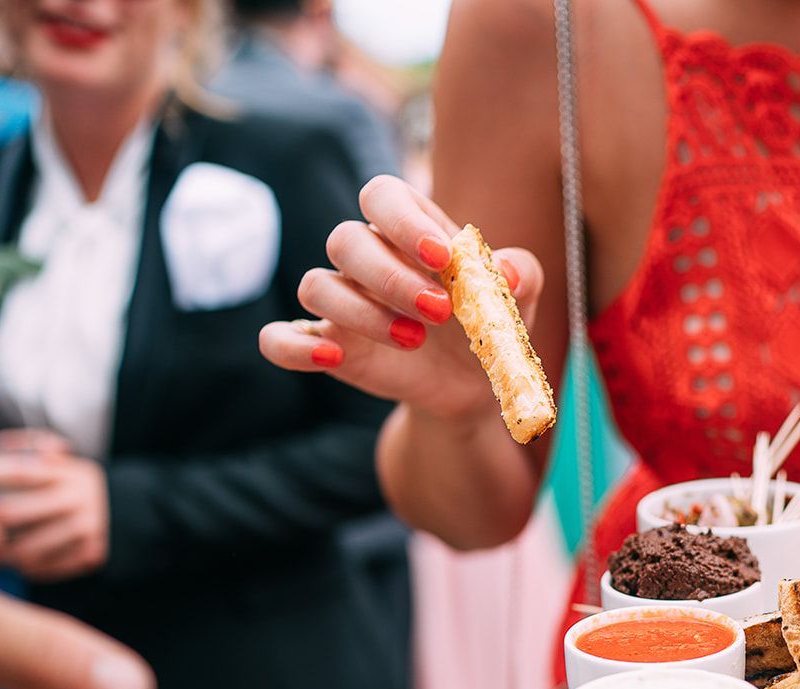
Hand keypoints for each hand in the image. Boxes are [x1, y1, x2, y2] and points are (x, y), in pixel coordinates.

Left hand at [0, 447, 109, 581]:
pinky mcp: (90, 555)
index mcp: (68, 473)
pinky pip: (44, 567)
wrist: (131, 514)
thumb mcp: (59, 461)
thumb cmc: (74, 486)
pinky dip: (22, 566)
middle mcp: (78, 499)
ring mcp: (86, 529)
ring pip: (24, 548)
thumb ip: (22, 454)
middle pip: (12, 512)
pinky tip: (11, 561)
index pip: (18, 472)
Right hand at [258, 175, 545, 424]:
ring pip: (316, 284)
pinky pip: (279, 338)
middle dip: (391, 276)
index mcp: (409, 230)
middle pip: (346, 238)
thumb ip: (520, 274)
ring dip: (362, 312)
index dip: (403, 220)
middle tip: (440, 312)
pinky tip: (333, 358)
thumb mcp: (518, 299)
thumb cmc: (491, 324)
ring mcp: (342, 301)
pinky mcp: (327, 344)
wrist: (476, 383)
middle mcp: (367, 257)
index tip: (444, 257)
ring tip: (414, 341)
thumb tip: (504, 272)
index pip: (382, 195)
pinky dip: (293, 346)